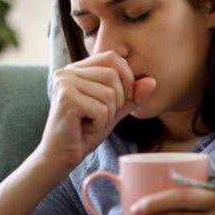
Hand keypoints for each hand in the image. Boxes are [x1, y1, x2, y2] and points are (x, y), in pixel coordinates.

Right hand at [37, 51, 155, 169]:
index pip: (113, 58)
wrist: (61, 155)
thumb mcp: (114, 110)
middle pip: (113, 75)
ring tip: (91, 122)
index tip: (119, 100)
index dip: (126, 78)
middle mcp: (68, 71)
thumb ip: (132, 96)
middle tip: (99, 116)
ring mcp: (65, 82)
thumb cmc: (86, 132)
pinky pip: (101, 108)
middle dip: (117, 101)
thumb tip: (153, 81)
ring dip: (107, 115)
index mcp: (78, 69)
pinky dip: (99, 123)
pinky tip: (85, 127)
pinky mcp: (65, 98)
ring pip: (109, 93)